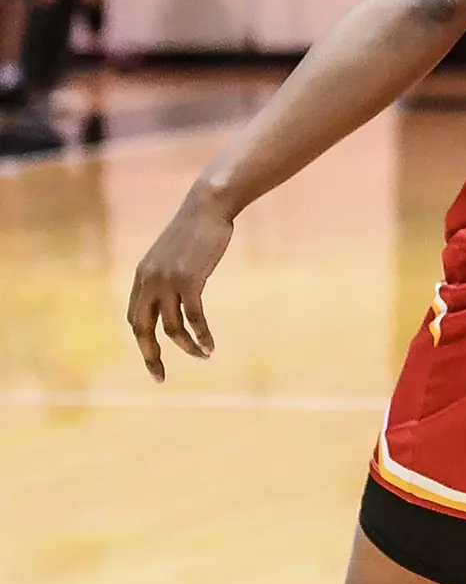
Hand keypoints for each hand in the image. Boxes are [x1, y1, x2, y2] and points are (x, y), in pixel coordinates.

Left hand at [127, 187, 233, 380]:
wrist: (207, 207)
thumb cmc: (196, 229)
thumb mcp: (174, 254)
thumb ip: (168, 273)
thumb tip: (175, 290)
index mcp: (142, 276)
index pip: (135, 318)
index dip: (143, 342)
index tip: (156, 359)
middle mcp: (149, 281)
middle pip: (143, 328)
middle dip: (151, 355)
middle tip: (159, 376)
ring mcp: (168, 280)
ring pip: (171, 326)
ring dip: (186, 346)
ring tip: (203, 356)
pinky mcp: (189, 279)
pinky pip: (193, 317)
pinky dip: (201, 334)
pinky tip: (210, 345)